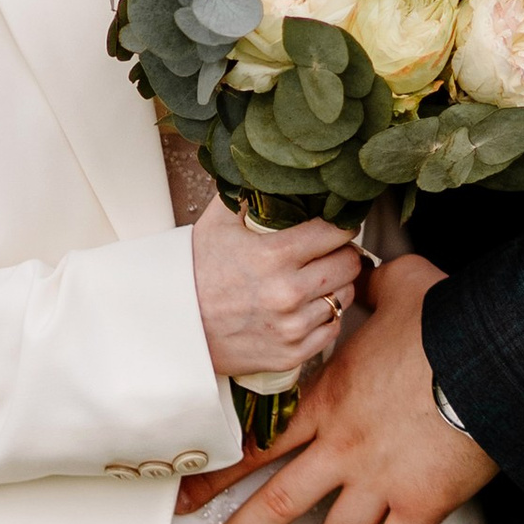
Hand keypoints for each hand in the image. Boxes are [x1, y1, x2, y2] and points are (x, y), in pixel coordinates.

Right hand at [188, 196, 364, 382]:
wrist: (174, 326)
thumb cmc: (195, 271)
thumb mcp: (218, 223)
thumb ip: (248, 193)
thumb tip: (271, 170)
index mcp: (274, 256)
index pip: (336, 232)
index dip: (342, 224)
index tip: (338, 224)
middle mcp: (287, 293)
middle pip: (349, 265)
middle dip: (343, 252)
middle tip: (331, 250)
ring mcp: (291, 327)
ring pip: (344, 297)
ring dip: (336, 285)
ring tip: (318, 277)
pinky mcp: (290, 354)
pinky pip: (332, 329)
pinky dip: (326, 316)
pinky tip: (310, 305)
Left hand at [192, 255, 493, 523]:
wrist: (492, 358)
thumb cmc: (445, 320)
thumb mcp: (399, 285)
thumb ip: (370, 285)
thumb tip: (361, 271)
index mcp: (327, 400)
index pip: (258, 445)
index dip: (218, 474)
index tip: (188, 496)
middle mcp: (342, 448)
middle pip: (276, 504)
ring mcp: (379, 481)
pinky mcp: (421, 505)